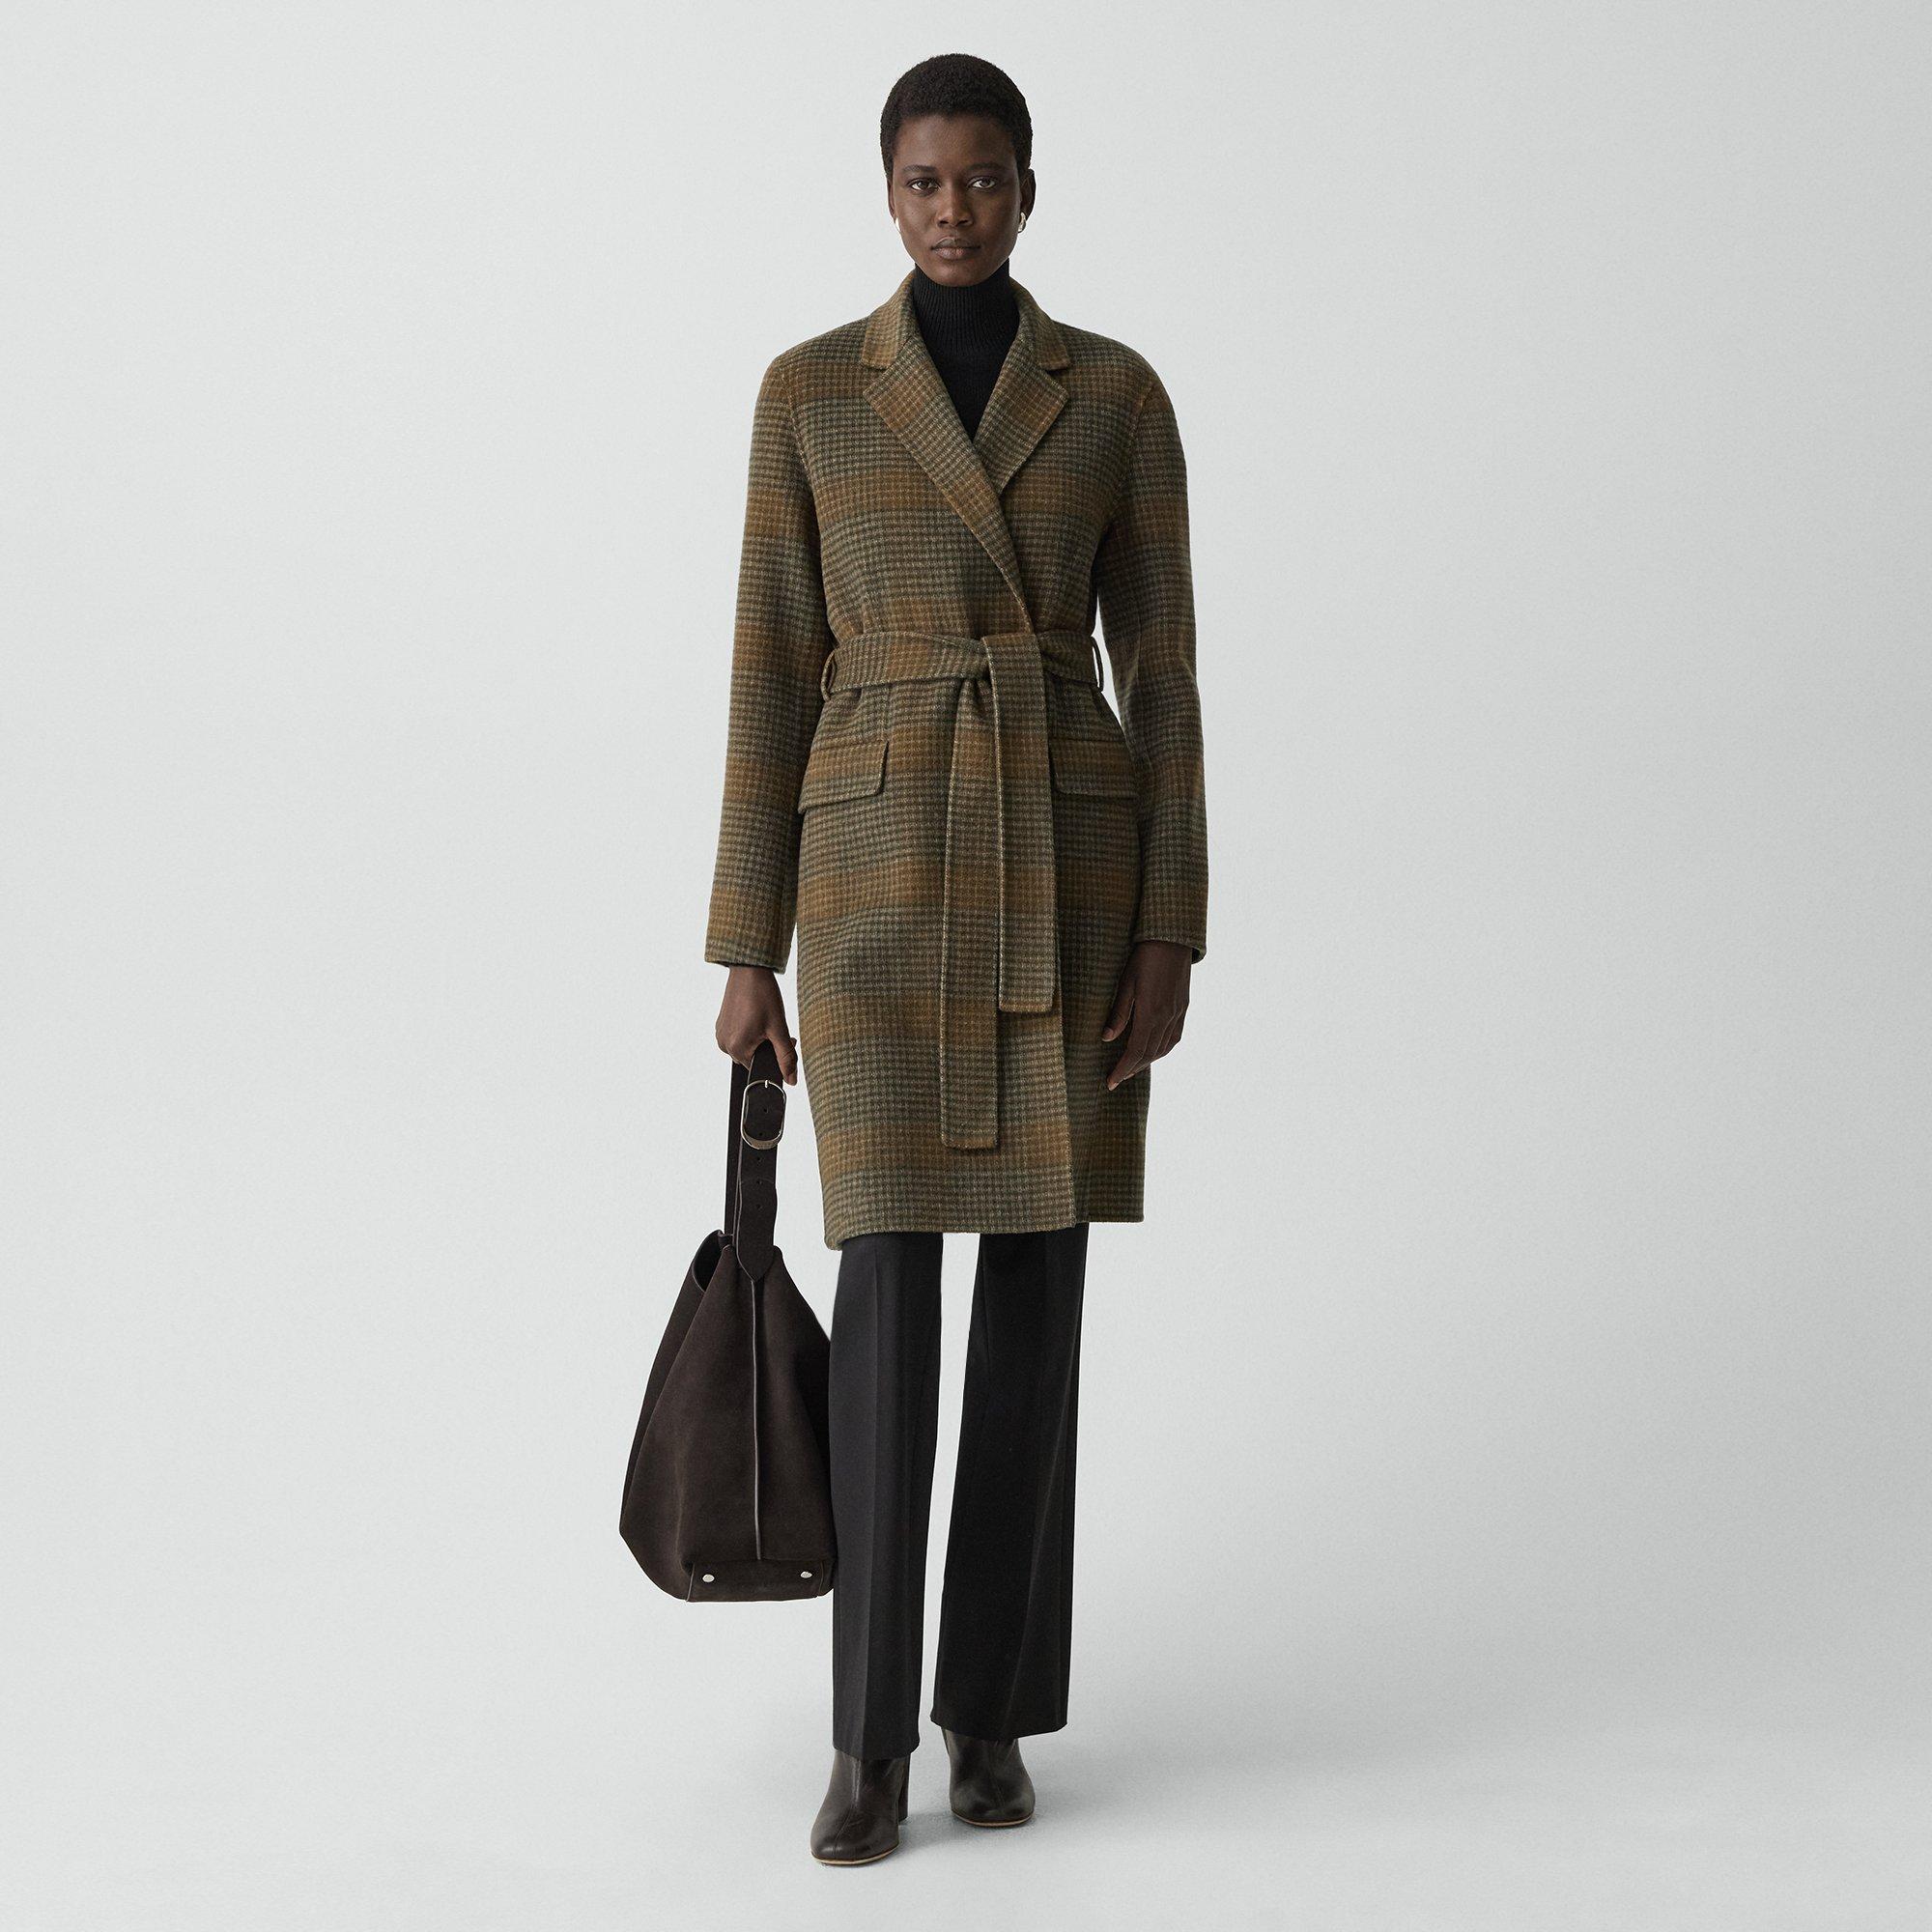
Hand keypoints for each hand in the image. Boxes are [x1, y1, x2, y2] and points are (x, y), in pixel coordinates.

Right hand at [715, 964, 798, 1083]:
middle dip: (767, 1046)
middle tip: (776, 1027)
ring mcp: (720, 1034)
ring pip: (746, 1046)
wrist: (749, 970)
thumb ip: (786, 1057)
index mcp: (737, 1048)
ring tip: (765, 1018)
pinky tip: (755, 1014)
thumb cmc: (763, 996)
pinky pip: (738, 1036)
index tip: (783, 1039)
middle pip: (752, 1057)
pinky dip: (749, 1030)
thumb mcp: (779, 1029)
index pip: (759, 1067)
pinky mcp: (721, 1024)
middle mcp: (724, 1044)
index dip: (774, 1056)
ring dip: (759, 1038)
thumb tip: (791, 1080)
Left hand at [1101, 940, 1191, 1089]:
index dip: (1122, 1069)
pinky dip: (1162, 1049)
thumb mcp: (1126, 982)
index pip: (1136, 1051)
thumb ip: (1119, 1013)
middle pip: (1149, 1054)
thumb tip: (1107, 1039)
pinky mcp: (1184, 1007)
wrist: (1172, 938)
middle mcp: (1167, 1017)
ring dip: (1147, 1061)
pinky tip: (1153, 1051)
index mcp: (1151, 1012)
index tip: (1110, 1082)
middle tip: (1116, 1078)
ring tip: (1131, 1068)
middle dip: (1132, 1069)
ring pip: (1164, 1048)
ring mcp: (1178, 1013)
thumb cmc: (1144, 956)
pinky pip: (1174, 1037)